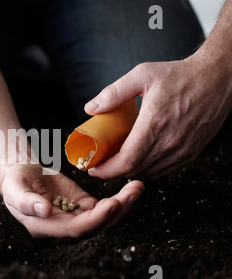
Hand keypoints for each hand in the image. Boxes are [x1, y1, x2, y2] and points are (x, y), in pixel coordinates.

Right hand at [1, 164, 144, 237]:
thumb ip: (26, 202)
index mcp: (45, 227)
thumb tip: (43, 211)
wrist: (22, 174)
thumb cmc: (15, 182)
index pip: (75, 229)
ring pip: (103, 218)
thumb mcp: (14, 188)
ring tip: (137, 188)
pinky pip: (104, 207)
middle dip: (117, 212)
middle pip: (95, 227)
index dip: (95, 220)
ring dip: (123, 206)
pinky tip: (130, 188)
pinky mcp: (82, 206)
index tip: (112, 205)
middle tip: (132, 192)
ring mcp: (74, 217)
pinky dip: (119, 200)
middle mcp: (63, 227)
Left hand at [84, 55, 231, 178]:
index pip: (126, 161)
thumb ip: (113, 93)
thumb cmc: (179, 75)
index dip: (106, 170)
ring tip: (117, 161)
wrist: (217, 78)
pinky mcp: (192, 153)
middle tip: (101, 164)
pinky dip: (149, 170)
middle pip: (135, 170)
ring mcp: (183, 150)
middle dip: (113, 171)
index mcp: (154, 124)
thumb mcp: (142, 75)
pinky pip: (165, 171)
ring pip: (149, 173)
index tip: (92, 168)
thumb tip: (90, 108)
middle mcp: (170, 142)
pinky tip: (140, 160)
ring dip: (130, 171)